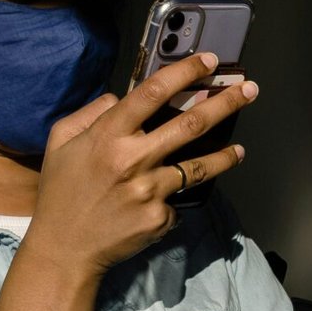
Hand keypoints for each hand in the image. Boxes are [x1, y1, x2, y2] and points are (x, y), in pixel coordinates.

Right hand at [23, 52, 257, 275]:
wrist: (64, 249)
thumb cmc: (61, 192)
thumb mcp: (61, 142)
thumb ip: (91, 113)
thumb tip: (121, 98)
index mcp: (108, 136)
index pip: (153, 93)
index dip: (184, 72)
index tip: (210, 61)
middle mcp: (133, 159)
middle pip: (191, 123)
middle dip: (226, 103)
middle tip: (250, 90)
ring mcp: (150, 190)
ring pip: (198, 166)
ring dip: (224, 156)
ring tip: (239, 150)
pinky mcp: (160, 218)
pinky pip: (176, 201)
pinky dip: (173, 199)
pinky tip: (162, 203)